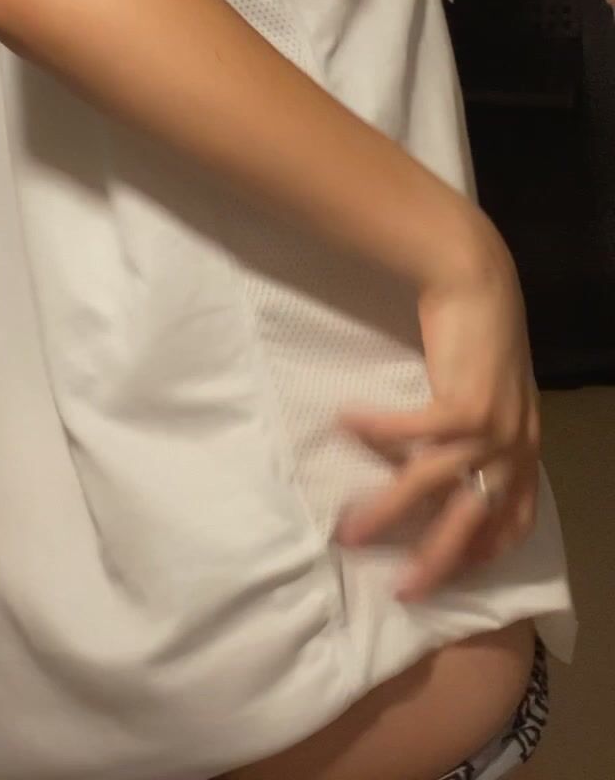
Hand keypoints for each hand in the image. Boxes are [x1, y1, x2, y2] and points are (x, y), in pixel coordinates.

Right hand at [337, 237, 539, 601]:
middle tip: (403, 589)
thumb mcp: (498, 391)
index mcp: (527, 445)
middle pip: (474, 519)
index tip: (453, 571)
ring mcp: (493, 427)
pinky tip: (344, 424)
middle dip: (437, 561)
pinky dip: (376, 431)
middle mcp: (515, 444)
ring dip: (387, 511)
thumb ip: (484, 428)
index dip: (486, 550)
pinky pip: (410, 432)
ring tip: (349, 530)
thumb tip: (446, 461)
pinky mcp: (465, 404)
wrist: (482, 281)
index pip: (517, 517)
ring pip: (432, 485)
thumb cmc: (481, 332)